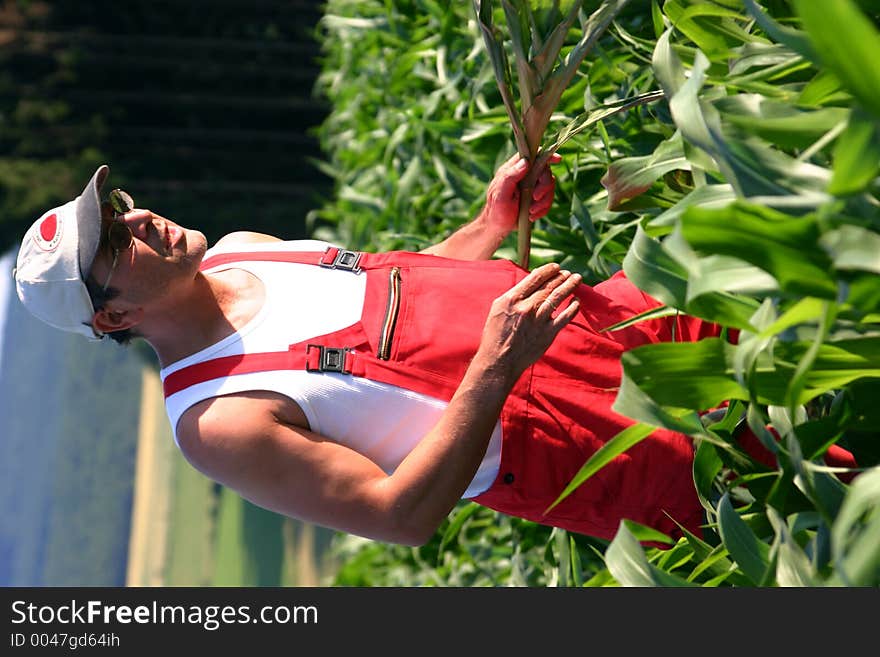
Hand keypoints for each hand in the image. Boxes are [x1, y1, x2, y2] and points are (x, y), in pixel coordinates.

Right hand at [476, 262, 580, 381]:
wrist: (499, 361)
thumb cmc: (495, 335)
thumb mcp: (498, 310)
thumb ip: (514, 297)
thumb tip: (530, 286)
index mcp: (512, 299)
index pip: (534, 278)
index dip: (548, 270)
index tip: (556, 267)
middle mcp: (526, 307)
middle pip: (549, 286)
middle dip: (561, 276)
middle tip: (568, 273)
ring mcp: (538, 320)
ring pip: (558, 297)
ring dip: (569, 286)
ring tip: (576, 279)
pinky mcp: (547, 333)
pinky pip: (565, 317)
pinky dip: (573, 307)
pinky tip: (577, 301)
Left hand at [480, 153, 560, 234]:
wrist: (498, 228)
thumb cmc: (495, 209)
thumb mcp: (500, 193)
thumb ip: (511, 176)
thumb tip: (526, 162)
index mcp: (514, 169)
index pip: (533, 155)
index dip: (546, 155)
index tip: (557, 160)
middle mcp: (525, 176)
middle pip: (546, 172)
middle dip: (544, 186)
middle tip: (535, 197)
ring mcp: (532, 187)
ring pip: (550, 187)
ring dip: (543, 201)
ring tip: (530, 211)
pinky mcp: (537, 199)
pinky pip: (548, 201)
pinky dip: (542, 209)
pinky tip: (531, 215)